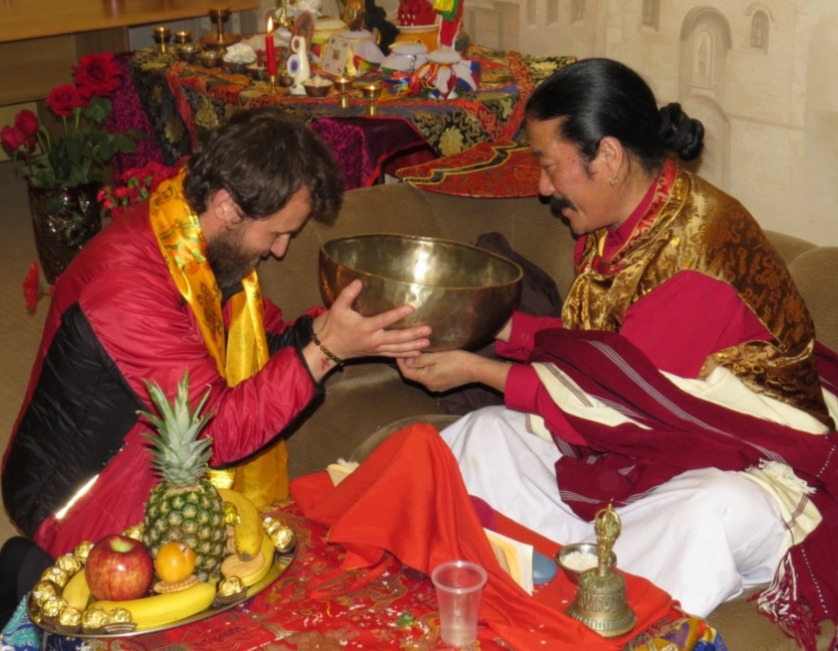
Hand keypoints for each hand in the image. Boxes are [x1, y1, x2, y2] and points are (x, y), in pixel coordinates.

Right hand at [311, 279, 431, 362]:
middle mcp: (373, 339)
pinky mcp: (377, 353)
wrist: (330, 348)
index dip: (397, 314)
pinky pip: (393, 354)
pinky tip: (418, 352)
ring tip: (428, 342)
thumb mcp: (338, 308)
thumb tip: (359, 281)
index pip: (384, 320)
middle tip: (428, 330)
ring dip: (413, 345)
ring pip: (397, 348)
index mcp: (365, 327)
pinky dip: (406, 354)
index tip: (411, 309)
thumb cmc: (335, 326)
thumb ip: (348, 294)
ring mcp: (376, 348)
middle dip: (413, 334)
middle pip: (396, 338)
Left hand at [397, 350, 509, 392]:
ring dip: (418, 365)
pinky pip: (430, 377)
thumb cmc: (456, 360)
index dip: (400, 362)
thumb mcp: (436, 356)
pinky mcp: (443, 385)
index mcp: (425, 379)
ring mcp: (437, 387)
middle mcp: (429, 386)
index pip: (406, 372)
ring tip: (419, 352)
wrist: (476, 369)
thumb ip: (420, 359)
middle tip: (408, 349)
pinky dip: (426, 368)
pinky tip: (430, 359)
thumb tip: (406, 359)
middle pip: (413, 375)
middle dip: (409, 362)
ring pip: (422, 375)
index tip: (400, 350)